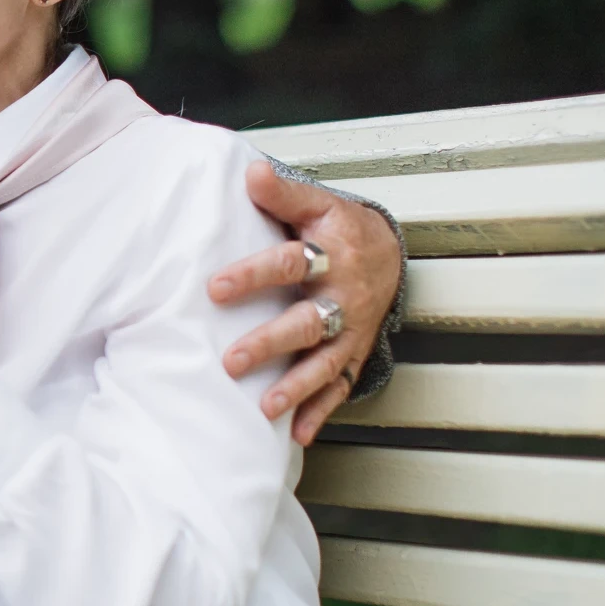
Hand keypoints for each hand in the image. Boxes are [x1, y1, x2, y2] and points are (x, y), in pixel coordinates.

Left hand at [215, 161, 402, 444]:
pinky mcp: (353, 353)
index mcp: (331, 254)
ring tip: (266, 407)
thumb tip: (251, 172)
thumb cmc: (339, 226)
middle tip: (232, 360)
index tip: (215, 288)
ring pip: (325, 362)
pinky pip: (340, 386)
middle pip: (307, 322)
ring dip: (296, 386)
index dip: (253, 275)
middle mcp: (344, 296)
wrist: (390, 252)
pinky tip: (297, 433)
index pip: (289, 263)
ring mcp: (351, 329)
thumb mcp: (316, 202)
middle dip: (270, 343)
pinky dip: (320, 411)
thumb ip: (283, 192)